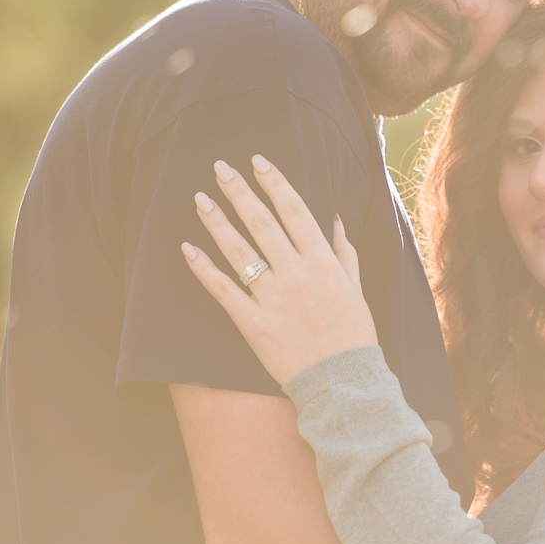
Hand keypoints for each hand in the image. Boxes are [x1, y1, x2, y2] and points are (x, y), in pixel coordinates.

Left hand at [181, 155, 376, 386]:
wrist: (341, 381)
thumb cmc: (352, 334)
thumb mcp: (355, 289)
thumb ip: (344, 252)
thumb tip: (333, 219)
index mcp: (322, 262)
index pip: (294, 211)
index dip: (274, 183)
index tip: (258, 162)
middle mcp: (296, 274)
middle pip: (261, 223)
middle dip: (239, 191)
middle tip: (220, 168)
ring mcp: (272, 298)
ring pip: (239, 251)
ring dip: (217, 222)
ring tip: (200, 199)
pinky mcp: (253, 323)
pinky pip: (223, 291)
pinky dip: (204, 269)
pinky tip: (188, 249)